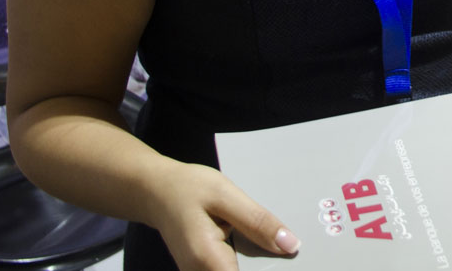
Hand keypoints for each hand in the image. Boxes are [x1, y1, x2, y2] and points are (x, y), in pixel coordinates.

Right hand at [148, 162, 300, 270]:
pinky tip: (261, 240)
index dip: (274, 270)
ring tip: (281, 240)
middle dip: (269, 263)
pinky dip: (250, 258)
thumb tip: (291, 246)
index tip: (296, 260)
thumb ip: (258, 222)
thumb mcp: (226, 196)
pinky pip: (232, 268)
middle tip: (291, 243)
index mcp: (208, 260)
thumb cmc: (188, 189)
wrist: (155, 192)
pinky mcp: (203, 270)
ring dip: (261, 261)